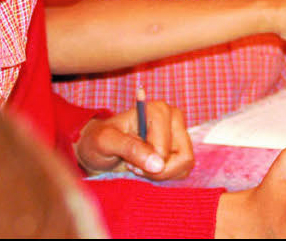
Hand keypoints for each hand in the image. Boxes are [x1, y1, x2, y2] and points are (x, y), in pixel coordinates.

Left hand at [75, 99, 193, 180]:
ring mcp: (179, 132)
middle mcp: (174, 117)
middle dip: (157, 170)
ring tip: (141, 166)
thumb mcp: (106, 142)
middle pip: (183, 157)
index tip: (128, 161)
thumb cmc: (99, 140)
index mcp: (158, 111)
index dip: (147, 162)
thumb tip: (159, 164)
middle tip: (135, 167)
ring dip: (162, 174)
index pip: (164, 149)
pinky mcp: (181, 146)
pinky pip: (184, 169)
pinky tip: (149, 167)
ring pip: (186, 164)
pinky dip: (167, 175)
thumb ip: (130, 149)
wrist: (100, 147)